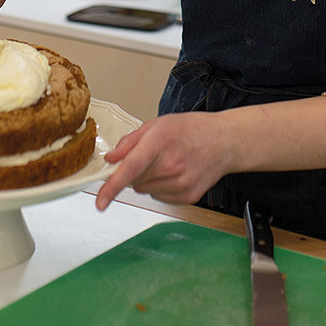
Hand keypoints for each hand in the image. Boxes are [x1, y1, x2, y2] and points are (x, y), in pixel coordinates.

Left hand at [95, 113, 231, 210]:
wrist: (225, 142)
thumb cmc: (191, 129)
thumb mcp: (158, 124)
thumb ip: (130, 142)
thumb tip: (111, 159)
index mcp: (160, 141)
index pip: (131, 168)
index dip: (113, 186)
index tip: (100, 202)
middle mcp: (171, 165)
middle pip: (135, 181)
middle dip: (135, 171)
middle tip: (152, 156)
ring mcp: (182, 183)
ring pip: (146, 191)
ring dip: (148, 180)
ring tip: (167, 162)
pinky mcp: (189, 196)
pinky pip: (160, 197)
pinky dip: (161, 187)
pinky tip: (176, 173)